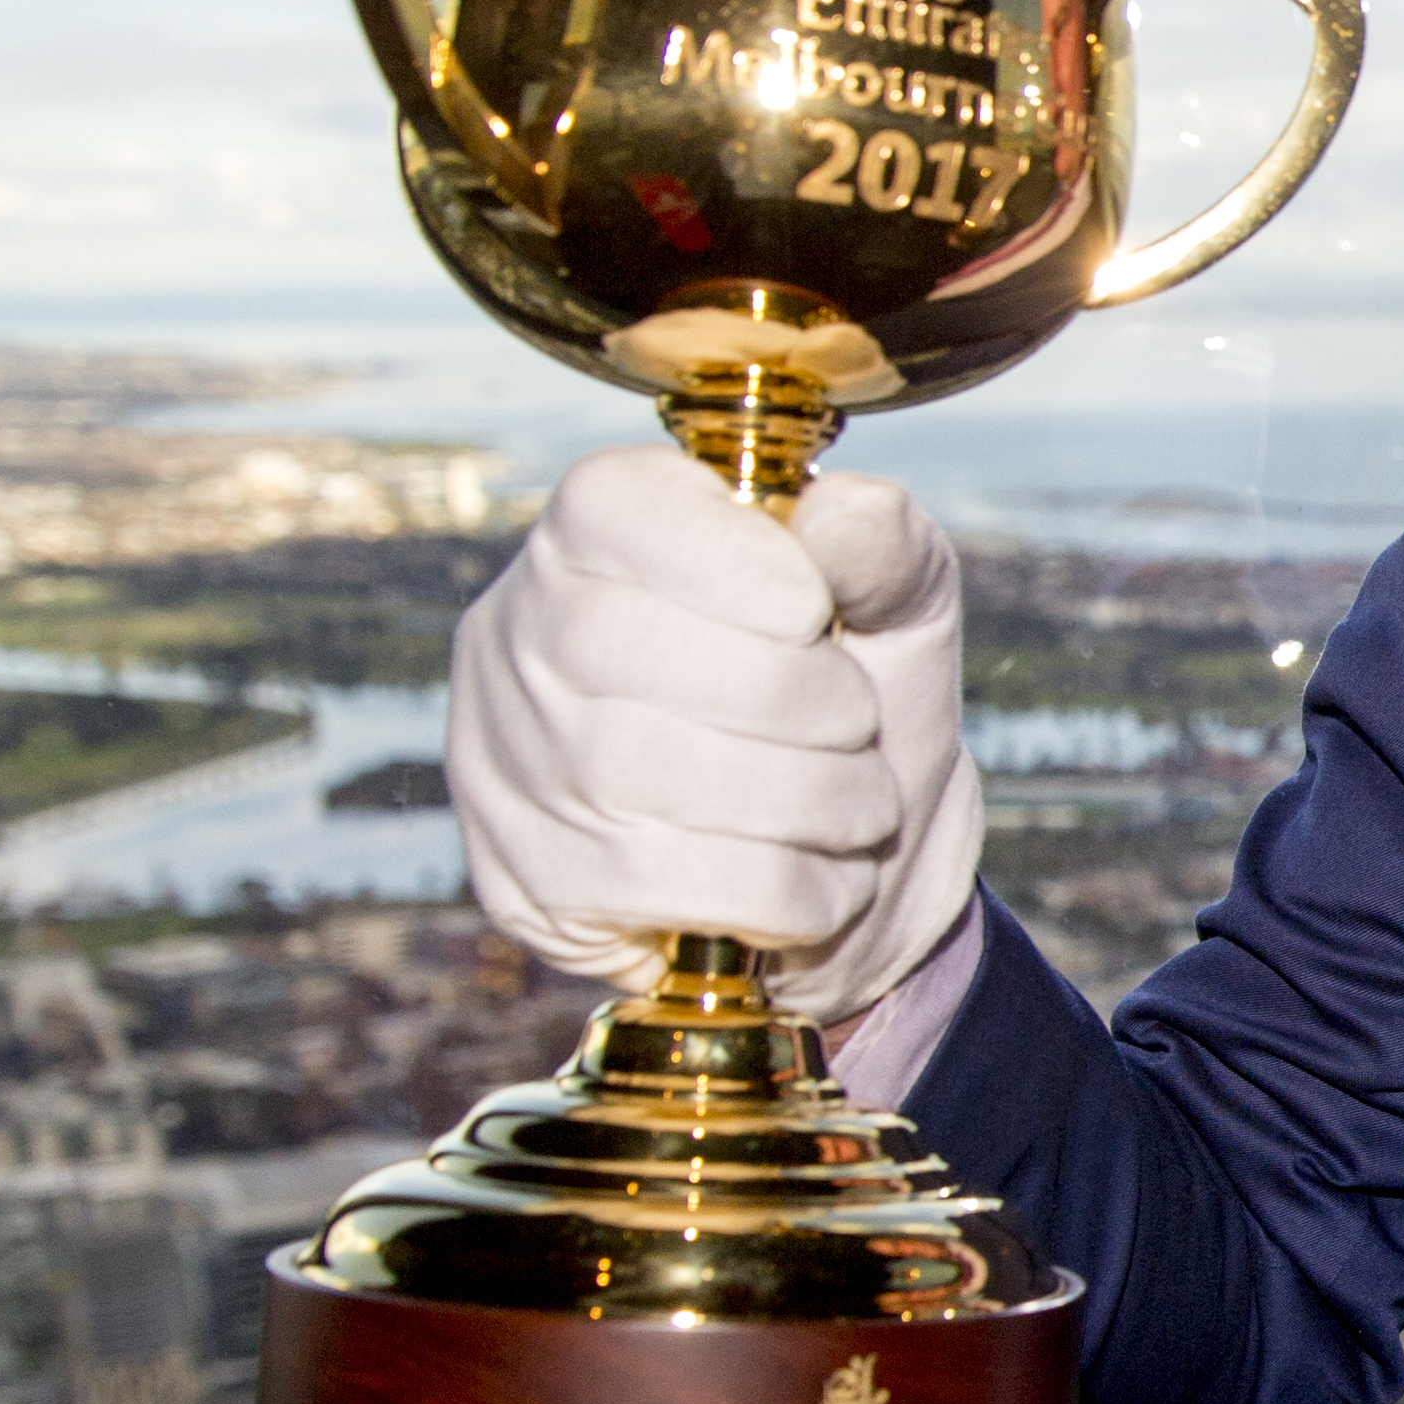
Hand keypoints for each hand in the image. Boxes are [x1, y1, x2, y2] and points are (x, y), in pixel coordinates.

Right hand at [447, 446, 980, 1021]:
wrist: (851, 897)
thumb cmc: (860, 719)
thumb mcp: (900, 616)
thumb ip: (886, 549)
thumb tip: (837, 512)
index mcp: (597, 538)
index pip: (610, 506)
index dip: (730, 559)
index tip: (814, 610)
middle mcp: (517, 642)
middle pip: (617, 643)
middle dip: (788, 694)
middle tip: (860, 727)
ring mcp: (502, 766)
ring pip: (637, 769)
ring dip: (802, 798)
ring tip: (860, 807)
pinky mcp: (524, 885)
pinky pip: (655, 880)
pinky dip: (780, 885)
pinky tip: (821, 879)